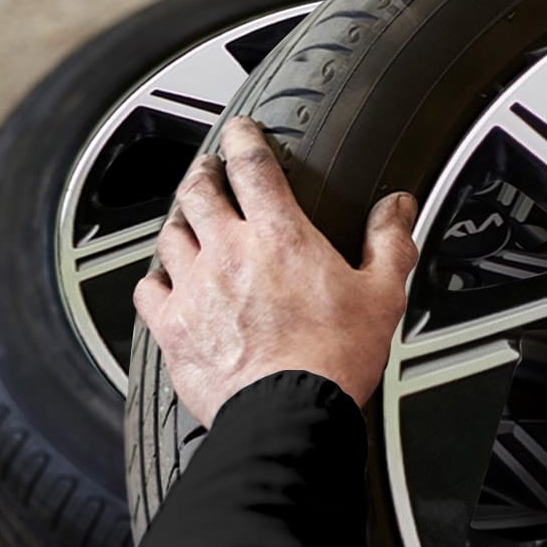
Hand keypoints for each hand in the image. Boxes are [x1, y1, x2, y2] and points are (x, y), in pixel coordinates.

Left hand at [133, 117, 419, 426]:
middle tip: (208, 171)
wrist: (289, 413)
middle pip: (198, 190)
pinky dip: (155, 278)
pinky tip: (163, 281)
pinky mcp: (172, 327)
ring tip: (187, 221)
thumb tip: (398, 208)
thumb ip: (389, 243)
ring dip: (179, 222)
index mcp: (280, 235)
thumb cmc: (333, 359)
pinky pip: (148, 289)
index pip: (252, 164)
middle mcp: (228, 252)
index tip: (240, 132)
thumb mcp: (380, 295)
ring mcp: (194, 288)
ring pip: (170, 234)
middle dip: (202, 173)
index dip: (244, 138)